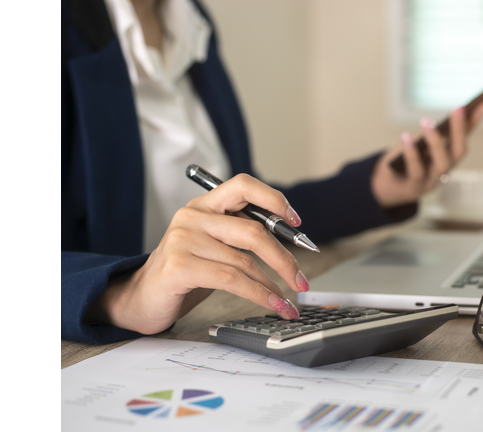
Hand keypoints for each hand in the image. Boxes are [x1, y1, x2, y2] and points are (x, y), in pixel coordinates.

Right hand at [84, 174, 308, 334]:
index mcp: (204, 205)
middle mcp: (192, 216)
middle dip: (285, 258)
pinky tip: (273, 303)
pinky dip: (259, 294)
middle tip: (302, 280)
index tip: (296, 222)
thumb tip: (289, 242)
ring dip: (274, 285)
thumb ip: (242, 236)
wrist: (140, 299)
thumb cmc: (184, 273)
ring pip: (245, 261)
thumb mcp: (214, 246)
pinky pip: (233, 280)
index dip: (274, 199)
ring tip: (288, 301)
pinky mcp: (179, 266)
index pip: (243, 185)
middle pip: (253, 231)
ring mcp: (183, 240)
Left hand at [371, 102, 482, 207]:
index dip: (476, 121)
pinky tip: (406, 137)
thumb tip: (438, 120)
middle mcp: (445, 170)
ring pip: (442, 164)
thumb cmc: (403, 161)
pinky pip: (416, 171)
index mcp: (448, 156)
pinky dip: (411, 154)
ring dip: (436, 142)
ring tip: (426, 122)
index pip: (466, 136)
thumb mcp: (418, 143)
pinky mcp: (414, 188)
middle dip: (460, 130)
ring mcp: (432, 181)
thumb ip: (430, 133)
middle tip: (458, 109)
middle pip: (458, 152)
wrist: (384, 187)